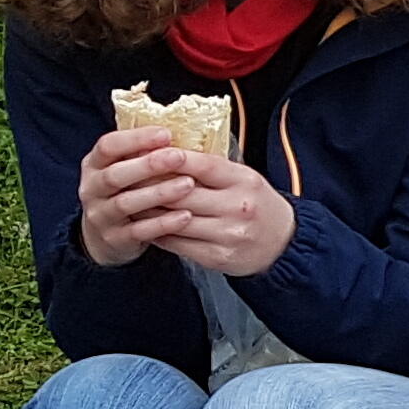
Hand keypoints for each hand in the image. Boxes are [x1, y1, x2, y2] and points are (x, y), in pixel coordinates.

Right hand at [76, 125, 197, 267]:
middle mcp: (92, 189)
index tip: (166, 133)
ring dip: (158, 193)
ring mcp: (100, 216)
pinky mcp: (114, 239)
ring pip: (126, 203)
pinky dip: (163, 224)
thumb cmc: (126, 190)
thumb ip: (143, 151)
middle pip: (114, 175)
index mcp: (94, 165)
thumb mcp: (125, 167)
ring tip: (189, 184)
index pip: (108, 146)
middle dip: (148, 165)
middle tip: (178, 156)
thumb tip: (184, 128)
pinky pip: (139, 231)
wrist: (105, 235)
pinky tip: (185, 216)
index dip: (135, 139)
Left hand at [143, 149, 299, 277]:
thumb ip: (212, 169)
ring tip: (130, 201)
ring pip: (176, 220)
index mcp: (245, 181)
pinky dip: (158, 233)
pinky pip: (178, 243)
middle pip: (184, 193)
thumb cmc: (257, 205)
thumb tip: (169, 154)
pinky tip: (146, 225)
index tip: (149, 152)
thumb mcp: (244, 179)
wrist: (282, 243)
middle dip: (152, 184)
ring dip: (149, 210)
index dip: (174, 159)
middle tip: (127, 177)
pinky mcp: (217, 256)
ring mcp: (227, 234)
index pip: (205, 165)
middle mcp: (238, 207)